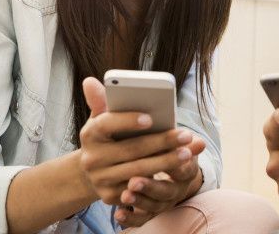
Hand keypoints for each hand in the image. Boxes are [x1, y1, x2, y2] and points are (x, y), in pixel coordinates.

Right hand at [78, 78, 197, 218]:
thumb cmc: (107, 136)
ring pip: (139, 171)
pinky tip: (178, 170)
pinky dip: (160, 179)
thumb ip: (104, 100)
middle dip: (161, 142)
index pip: (107, 124)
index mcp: (90, 134)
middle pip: (131, 150)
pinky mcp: (110, 197)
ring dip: (166, 162)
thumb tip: (91, 81)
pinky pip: (139, 189)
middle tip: (186, 135)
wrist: (92, 172)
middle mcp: (91, 158)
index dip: (128, 121)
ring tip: (188, 152)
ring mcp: (100, 179)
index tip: (150, 118)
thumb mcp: (103, 117)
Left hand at [113, 136, 205, 226]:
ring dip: (139, 201)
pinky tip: (118, 214)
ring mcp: (163, 201)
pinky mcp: (150, 211)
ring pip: (153, 206)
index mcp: (188, 170)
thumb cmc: (168, 145)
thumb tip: (196, 141)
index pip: (184, 170)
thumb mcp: (176, 139)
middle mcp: (177, 189)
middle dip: (150, 187)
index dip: (173, 164)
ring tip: (125, 195)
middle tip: (133, 182)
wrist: (167, 166)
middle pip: (166, 191)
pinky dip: (130, 219)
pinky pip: (141, 219)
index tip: (157, 158)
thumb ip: (177, 137)